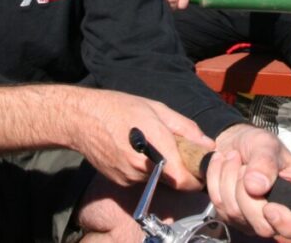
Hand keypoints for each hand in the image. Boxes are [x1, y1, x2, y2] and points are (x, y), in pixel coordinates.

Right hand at [64, 89, 212, 189]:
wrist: (83, 119)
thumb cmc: (120, 108)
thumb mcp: (157, 109)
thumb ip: (185, 128)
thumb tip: (208, 144)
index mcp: (156, 147)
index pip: (184, 181)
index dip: (197, 179)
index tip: (199, 169)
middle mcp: (143, 168)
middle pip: (172, 180)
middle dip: (179, 168)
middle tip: (176, 149)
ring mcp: (129, 177)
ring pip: (156, 180)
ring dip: (161, 168)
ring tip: (151, 145)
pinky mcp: (120, 181)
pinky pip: (141, 179)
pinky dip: (145, 169)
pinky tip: (136, 150)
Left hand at [206, 124, 290, 238]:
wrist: (234, 141)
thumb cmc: (258, 143)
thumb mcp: (266, 144)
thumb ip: (265, 162)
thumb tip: (256, 188)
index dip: (287, 224)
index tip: (269, 207)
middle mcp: (283, 214)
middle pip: (264, 227)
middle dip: (246, 194)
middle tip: (243, 164)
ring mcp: (257, 219)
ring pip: (237, 215)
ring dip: (228, 181)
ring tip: (233, 158)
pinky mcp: (235, 218)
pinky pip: (220, 208)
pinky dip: (215, 182)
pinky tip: (221, 166)